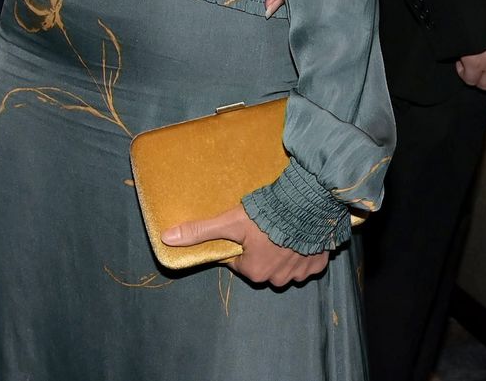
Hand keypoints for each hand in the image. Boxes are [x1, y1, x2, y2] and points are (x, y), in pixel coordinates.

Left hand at [162, 201, 330, 286]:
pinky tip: (299, 233)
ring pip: (285, 264)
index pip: (238, 261)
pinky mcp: (318, 264)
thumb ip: (199, 231)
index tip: (244, 229)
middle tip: (263, 227)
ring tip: (282, 228)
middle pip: (261, 264)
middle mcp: (277, 279)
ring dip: (282, 250)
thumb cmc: (265, 216)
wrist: (308, 206)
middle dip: (261, 249)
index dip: (239, 244)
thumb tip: (167, 239)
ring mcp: (300, 273)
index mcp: (253, 272)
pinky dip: (303, 249)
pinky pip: (307, 261)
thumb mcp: (228, 222)